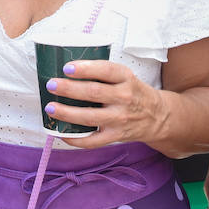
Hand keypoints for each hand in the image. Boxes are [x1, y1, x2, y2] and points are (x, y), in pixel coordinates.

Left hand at [43, 59, 170, 148]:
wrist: (158, 116)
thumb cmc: (134, 92)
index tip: (67, 67)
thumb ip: (103, 73)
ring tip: (50, 108)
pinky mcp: (116, 136)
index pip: (106, 70)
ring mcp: (120, 119)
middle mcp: (124, 98)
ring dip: (67, 113)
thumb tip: (67, 70)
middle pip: (94, 93)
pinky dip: (75, 139)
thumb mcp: (126, 76)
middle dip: (69, 89)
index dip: (85, 69)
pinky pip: (93, 141)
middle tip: (51, 84)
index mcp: (126, 78)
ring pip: (90, 117)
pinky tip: (61, 132)